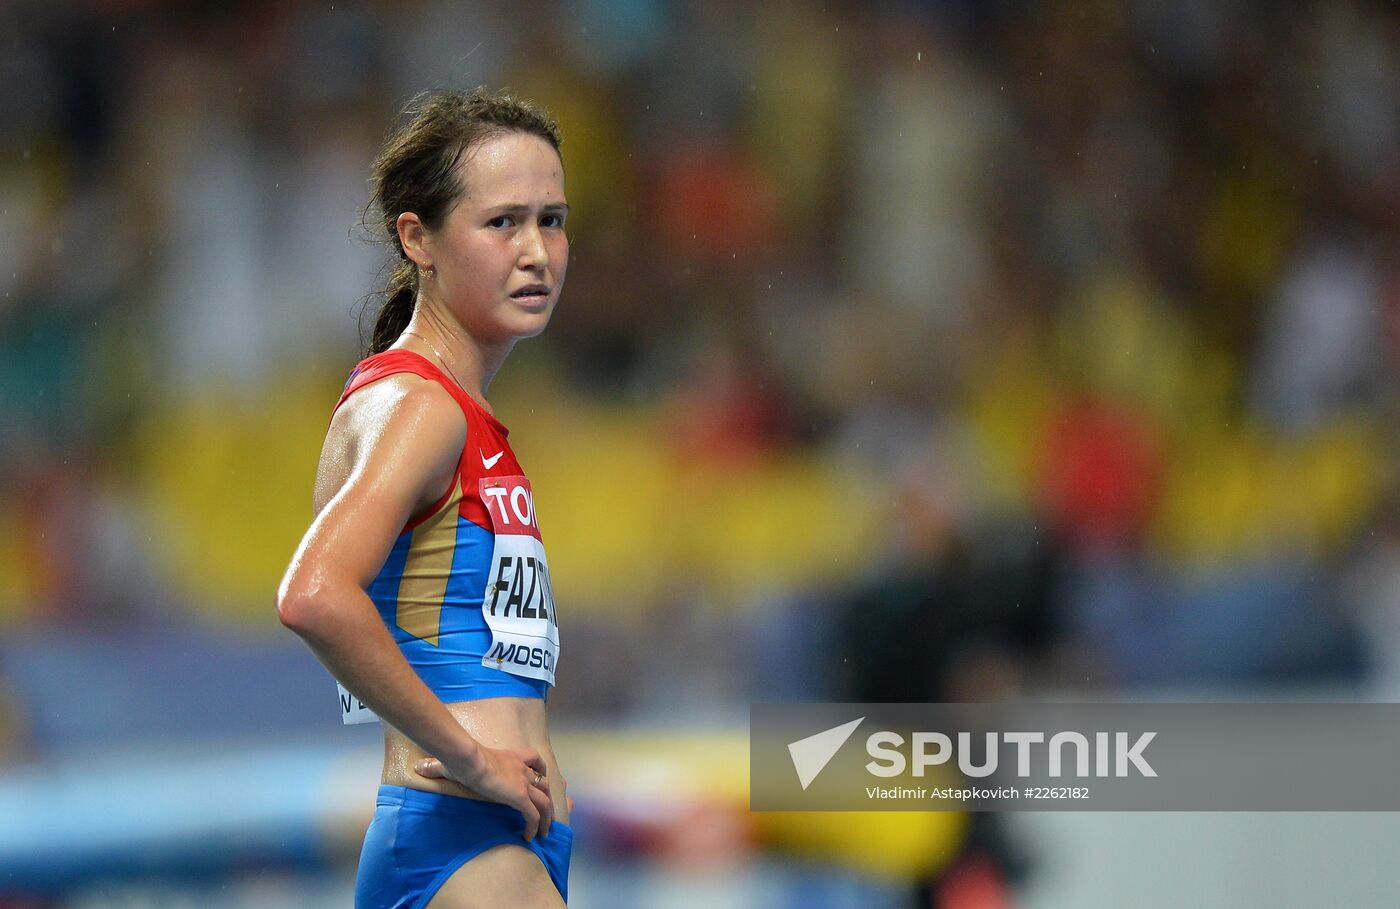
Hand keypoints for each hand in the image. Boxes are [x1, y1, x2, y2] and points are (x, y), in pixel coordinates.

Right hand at [415, 746, 553, 840]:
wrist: (468, 759)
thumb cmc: (460, 757)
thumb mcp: (453, 760)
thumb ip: (438, 765)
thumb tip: (419, 767)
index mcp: (511, 757)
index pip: (535, 760)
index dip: (541, 771)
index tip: (541, 780)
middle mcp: (521, 769)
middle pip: (545, 784)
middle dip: (549, 799)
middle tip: (547, 815)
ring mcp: (522, 783)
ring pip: (545, 802)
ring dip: (547, 818)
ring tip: (544, 833)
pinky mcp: (519, 797)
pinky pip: (533, 815)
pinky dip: (534, 827)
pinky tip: (528, 837)